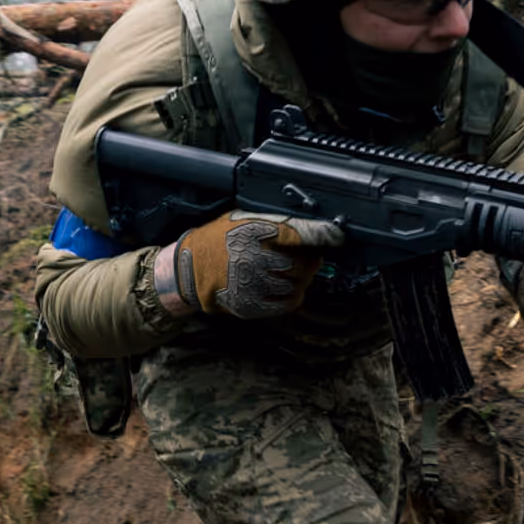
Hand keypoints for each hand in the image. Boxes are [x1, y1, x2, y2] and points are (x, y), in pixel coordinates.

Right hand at [158, 211, 344, 318]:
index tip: (336, 236)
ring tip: (290, 273)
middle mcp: (253, 259)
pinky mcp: (251, 305)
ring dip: (300, 279)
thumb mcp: (240, 218)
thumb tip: (306, 226)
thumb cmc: (216, 241)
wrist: (188, 269)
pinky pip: (287, 303)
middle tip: (306, 258)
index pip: (297, 233)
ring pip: (297, 284)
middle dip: (308, 261)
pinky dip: (293, 296)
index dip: (321, 235)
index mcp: (251, 232)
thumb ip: (271, 222)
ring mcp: (252, 284)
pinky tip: (286, 288)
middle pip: (301, 263)